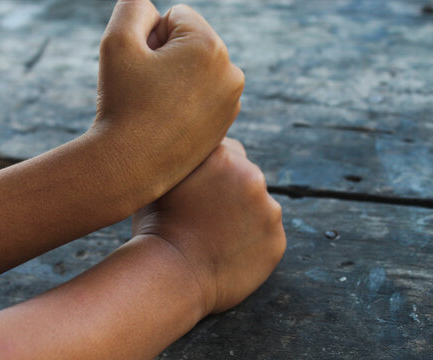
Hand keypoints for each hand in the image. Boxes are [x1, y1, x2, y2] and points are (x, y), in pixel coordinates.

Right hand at [91, 0, 244, 207]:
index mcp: (210, 45)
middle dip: (166, 57)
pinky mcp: (226, 124)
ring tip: (157, 106)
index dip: (149, 38)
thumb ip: (134, 5)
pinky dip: (186, 101)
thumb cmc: (121, 102)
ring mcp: (232, 101)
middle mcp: (231, 72)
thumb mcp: (116, 40)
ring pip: (197, 70)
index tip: (142, 70)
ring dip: (176, 78)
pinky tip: (168, 121)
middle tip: (147, 90)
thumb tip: (153, 8)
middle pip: (191, 43)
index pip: (176, 17)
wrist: (129, 166)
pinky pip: (203, 95)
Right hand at [133, 138, 285, 313]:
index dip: (216, 173)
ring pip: (260, 208)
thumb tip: (188, 153)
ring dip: (245, 217)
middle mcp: (251, 176)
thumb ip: (185, 159)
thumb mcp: (163, 177)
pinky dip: (253, 243)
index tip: (203, 190)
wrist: (168, 275)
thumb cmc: (156, 226)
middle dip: (233, 193)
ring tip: (215, 237)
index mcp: (222, 155)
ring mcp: (268, 210)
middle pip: (248, 178)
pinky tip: (227, 253)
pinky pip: (266, 237)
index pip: (231, 152)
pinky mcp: (276, 241)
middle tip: (208, 216)